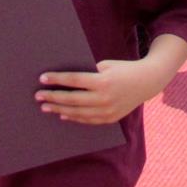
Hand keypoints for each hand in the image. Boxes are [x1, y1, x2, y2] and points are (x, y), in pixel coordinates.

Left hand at [35, 58, 159, 123]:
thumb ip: (88, 73)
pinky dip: (74, 118)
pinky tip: (63, 115)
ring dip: (59, 110)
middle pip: (72, 99)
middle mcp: (104, 98)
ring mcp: (108, 111)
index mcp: (103, 81)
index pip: (73, 81)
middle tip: (38, 96)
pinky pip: (88, 120)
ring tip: (46, 107)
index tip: (42, 78)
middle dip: (53, 97)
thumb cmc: (123, 69)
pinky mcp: (110, 118)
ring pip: (78, 113)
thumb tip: (64, 79)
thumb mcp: (105, 66)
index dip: (57, 80)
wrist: (148, 82)